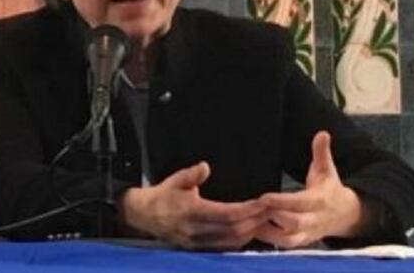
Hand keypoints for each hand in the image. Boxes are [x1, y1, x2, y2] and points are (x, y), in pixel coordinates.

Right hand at [119, 161, 266, 249]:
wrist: (143, 215)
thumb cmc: (162, 196)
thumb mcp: (175, 180)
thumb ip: (192, 175)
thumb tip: (205, 166)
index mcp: (191, 211)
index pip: (226, 214)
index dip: (247, 209)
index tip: (261, 203)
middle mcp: (196, 230)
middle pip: (234, 230)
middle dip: (254, 221)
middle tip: (270, 212)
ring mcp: (197, 241)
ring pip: (232, 241)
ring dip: (250, 232)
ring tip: (263, 221)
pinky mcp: (198, 248)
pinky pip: (225, 247)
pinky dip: (240, 240)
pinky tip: (248, 231)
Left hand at [256, 131, 365, 247]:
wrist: (345, 215)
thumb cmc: (328, 188)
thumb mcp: (327, 170)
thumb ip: (321, 153)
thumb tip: (322, 133)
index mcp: (319, 201)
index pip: (300, 203)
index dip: (282, 202)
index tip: (264, 197)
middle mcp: (314, 220)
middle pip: (293, 223)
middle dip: (272, 217)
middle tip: (251, 208)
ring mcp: (307, 234)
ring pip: (286, 239)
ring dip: (266, 231)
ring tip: (246, 220)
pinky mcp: (300, 242)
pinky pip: (282, 245)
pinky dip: (267, 240)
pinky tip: (249, 229)